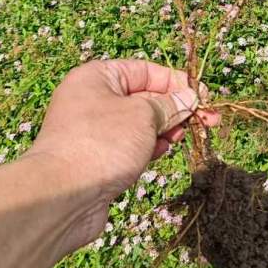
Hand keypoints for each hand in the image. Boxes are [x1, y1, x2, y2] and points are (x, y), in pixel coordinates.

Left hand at [25, 59, 218, 251]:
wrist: (61, 196)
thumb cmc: (102, 143)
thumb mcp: (144, 115)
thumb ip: (169, 104)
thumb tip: (189, 98)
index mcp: (97, 77)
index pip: (146, 71)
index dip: (177, 82)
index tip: (203, 97)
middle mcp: (92, 99)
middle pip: (144, 97)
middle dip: (175, 108)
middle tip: (206, 121)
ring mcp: (93, 130)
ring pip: (139, 124)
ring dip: (164, 129)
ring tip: (181, 137)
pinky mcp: (97, 158)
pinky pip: (130, 145)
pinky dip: (148, 147)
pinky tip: (161, 152)